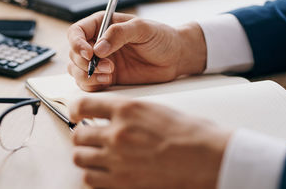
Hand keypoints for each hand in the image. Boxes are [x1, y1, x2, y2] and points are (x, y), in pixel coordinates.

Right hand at [67, 12, 206, 91]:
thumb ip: (119, 34)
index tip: (88, 53)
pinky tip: (108, 81)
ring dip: (87, 76)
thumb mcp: (142, 29)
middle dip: (84, 63)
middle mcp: (97, 43)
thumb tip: (98, 48)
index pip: (76, 33)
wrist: (175, 57)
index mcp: (102, 25)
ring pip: (77, 71)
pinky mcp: (106, 77)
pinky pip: (88, 84)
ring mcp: (101, 62)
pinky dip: (92, 85)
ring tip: (108, 75)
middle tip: (106, 66)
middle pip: (73, 54)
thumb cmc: (161, 37)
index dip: (76, 43)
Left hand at [70, 97, 231, 188]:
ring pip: (80, 157)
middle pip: (78, 134)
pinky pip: (90, 179)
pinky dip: (93, 175)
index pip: (84, 104)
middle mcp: (117, 133)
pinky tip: (104, 171)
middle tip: (91, 137)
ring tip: (96, 155)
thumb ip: (129, 113)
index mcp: (127, 110)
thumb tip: (112, 117)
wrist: (209, 159)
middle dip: (82, 135)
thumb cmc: (191, 134)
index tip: (76, 113)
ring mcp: (117, 160)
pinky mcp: (121, 183)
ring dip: (85, 155)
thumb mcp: (156, 110)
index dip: (76, 109)